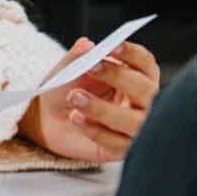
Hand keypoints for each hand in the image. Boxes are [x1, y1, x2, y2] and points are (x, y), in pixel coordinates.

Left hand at [21, 38, 160, 162]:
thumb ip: (77, 56)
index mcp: (135, 76)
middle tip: (90, 68)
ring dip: (105, 109)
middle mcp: (141, 102)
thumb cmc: (66, 89)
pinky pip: (119, 144)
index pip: (146, 64)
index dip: (133, 55)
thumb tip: (86, 45)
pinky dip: (96, 130)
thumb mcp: (68, 68)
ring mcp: (134, 128)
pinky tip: (76, 119)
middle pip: (148, 91)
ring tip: (75, 98)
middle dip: (120, 77)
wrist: (48, 117)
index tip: (111, 48)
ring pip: (136, 122)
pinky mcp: (122, 150)